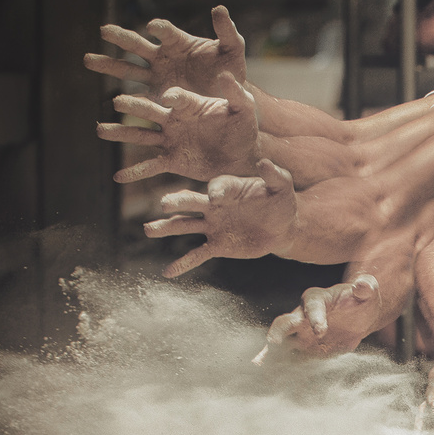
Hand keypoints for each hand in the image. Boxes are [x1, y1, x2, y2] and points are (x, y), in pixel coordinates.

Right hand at [84, 5, 247, 97]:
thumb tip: (219, 8)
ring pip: (129, 72)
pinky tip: (111, 104)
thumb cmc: (231, 69)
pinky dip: (127, 103)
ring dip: (109, 65)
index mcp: (179, 43)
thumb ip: (228, 32)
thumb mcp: (233, 50)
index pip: (167, 32)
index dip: (161, 29)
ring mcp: (157, 79)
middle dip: (121, 38)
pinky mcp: (158, 99)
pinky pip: (140, 101)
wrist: (229, 96)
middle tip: (103, 30)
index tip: (153, 27)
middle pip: (138, 46)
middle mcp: (163, 58)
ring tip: (89, 59)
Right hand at [97, 72, 261, 182]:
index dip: (175, 96)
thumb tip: (226, 75)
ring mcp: (170, 139)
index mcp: (191, 104)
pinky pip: (150, 166)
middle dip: (134, 106)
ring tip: (101, 130)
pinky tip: (118, 177)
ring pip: (142, 135)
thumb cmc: (244, 125)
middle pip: (150, 110)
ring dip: (122, 133)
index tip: (170, 97)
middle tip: (117, 101)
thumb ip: (236, 93)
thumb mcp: (244, 108)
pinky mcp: (172, 159)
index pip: (179, 97)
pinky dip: (135, 172)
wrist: (243, 154)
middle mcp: (175, 119)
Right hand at [142, 158, 296, 276]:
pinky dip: (183, 263)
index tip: (216, 197)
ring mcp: (213, 226)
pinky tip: (168, 272)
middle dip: (178, 202)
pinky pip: (197, 254)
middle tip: (163, 204)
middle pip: (191, 202)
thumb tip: (264, 162)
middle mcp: (214, 205)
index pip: (217, 186)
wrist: (284, 227)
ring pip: (186, 225)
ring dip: (168, 228)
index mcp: (228, 187)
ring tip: (149, 229)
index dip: (217, 191)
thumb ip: (274, 175)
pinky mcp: (218, 245)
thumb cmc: (282, 201)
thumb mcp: (282, 186)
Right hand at [254, 274, 383, 361]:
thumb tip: (362, 285)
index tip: (321, 331)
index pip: (312, 305)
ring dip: (271, 351)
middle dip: (279, 331)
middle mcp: (303, 314)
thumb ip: (365, 287)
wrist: (359, 318)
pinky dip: (279, 363)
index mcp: (317, 298)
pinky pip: (290, 356)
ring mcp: (301, 333)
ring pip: (281, 341)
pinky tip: (264, 369)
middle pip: (285, 321)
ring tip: (260, 362)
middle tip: (274, 342)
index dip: (315, 317)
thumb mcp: (368, 291)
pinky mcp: (305, 348)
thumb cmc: (361, 300)